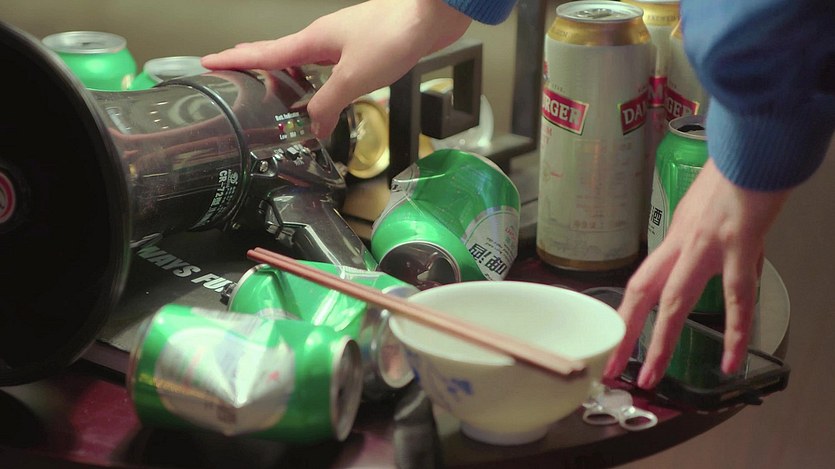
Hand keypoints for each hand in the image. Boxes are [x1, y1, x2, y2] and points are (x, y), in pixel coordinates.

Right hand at [201, 0, 471, 138]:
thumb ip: (328, 103)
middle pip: (281, 55)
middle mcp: (324, 38)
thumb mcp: (353, 78)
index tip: (209, 63)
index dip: (235, 60)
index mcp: (313, 40)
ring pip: (307, 62)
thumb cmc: (392, 36)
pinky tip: (326, 92)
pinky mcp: (364, 49)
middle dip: (256, 66)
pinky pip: (330, 68)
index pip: (264, 53)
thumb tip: (311, 125)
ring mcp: (344, 42)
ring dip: (290, 78)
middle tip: (234, 74)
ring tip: (278, 94)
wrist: (430, 16)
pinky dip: (320, 82)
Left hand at [604, 159, 790, 388]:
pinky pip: (737, 296)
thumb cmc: (732, 175)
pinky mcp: (739, 245)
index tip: (614, 343)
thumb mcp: (701, 211)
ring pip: (675, 302)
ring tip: (652, 376)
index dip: (624, 316)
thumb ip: (695, 240)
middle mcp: (682, 245)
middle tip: (612, 369)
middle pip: (644, 296)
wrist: (753, 147)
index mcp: (674, 240)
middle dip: (626, 335)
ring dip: (661, 342)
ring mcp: (707, 246)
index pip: (640, 284)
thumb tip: (694, 260)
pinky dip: (735, 331)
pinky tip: (732, 359)